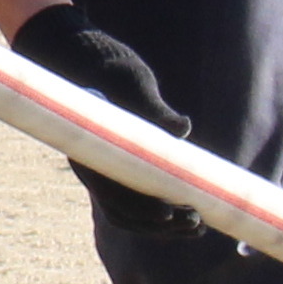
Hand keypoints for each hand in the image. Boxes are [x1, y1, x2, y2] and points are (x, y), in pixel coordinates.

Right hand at [8, 2, 199, 245]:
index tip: (169, 214)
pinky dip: (159, 210)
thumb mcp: (132, 82)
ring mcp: (105, 167)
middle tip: (196, 223)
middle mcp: (94, 164)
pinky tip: (185, 213)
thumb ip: (155, 109)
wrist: (85, 57)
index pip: (112, 191)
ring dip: (162, 224)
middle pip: (122, 209)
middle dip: (159, 223)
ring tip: (197, 226)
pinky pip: (136, 198)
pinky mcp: (120, 166)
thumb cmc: (108, 66)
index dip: (140, 209)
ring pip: (129, 210)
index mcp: (89, 147)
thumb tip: (183, 128)